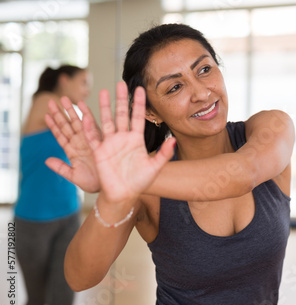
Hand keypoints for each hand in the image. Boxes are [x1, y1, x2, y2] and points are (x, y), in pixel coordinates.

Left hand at [45, 97, 100, 192]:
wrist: (110, 185)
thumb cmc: (94, 183)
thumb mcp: (74, 176)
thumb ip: (61, 168)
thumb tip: (46, 160)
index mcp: (73, 152)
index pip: (60, 136)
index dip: (53, 126)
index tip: (46, 115)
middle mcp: (80, 144)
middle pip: (67, 126)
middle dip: (60, 113)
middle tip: (52, 102)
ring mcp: (89, 140)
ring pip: (77, 123)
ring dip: (70, 111)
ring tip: (63, 99)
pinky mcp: (100, 139)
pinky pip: (92, 125)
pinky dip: (87, 115)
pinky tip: (82, 106)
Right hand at [85, 82, 174, 202]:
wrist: (124, 195)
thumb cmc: (140, 182)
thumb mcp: (155, 167)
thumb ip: (164, 154)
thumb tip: (174, 140)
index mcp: (136, 140)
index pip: (138, 117)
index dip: (139, 104)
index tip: (141, 89)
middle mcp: (123, 138)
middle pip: (121, 114)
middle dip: (121, 99)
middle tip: (120, 83)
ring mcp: (110, 144)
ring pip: (107, 121)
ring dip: (105, 107)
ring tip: (104, 92)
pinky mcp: (99, 152)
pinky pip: (93, 138)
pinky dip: (89, 128)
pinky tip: (86, 116)